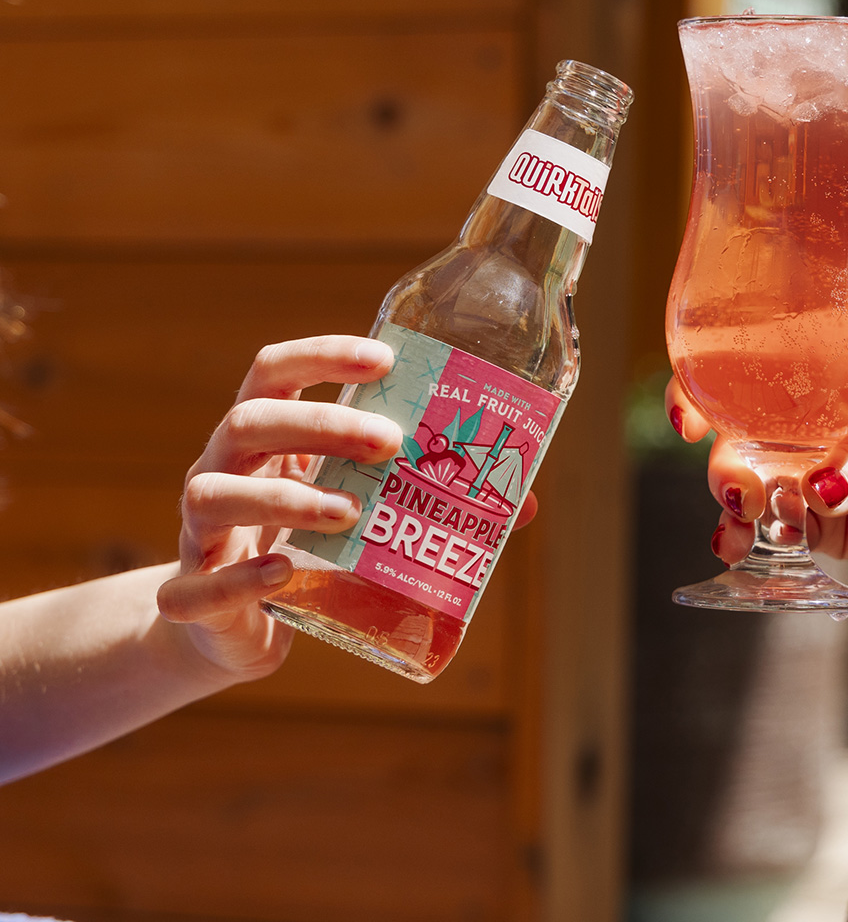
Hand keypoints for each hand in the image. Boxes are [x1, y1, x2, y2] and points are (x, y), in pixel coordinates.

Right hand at [157, 335, 538, 681]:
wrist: (233, 626)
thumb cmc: (306, 546)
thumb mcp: (357, 509)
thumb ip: (425, 498)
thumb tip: (521, 501)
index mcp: (265, 436)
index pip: (274, 371)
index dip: (322, 355)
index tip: (384, 358)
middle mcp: (222, 468)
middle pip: (249, 422)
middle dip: (321, 424)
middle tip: (391, 440)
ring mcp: (198, 531)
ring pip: (216, 495)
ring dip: (286, 498)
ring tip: (350, 513)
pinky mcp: (190, 595)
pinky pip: (195, 585)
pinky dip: (240, 578)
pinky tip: (285, 572)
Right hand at [666, 338, 847, 567]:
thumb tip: (816, 493)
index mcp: (820, 367)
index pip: (745, 368)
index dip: (704, 386)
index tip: (688, 413)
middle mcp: (808, 418)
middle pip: (739, 435)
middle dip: (726, 461)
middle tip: (742, 487)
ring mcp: (816, 472)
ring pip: (753, 487)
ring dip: (736, 505)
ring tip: (740, 522)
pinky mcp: (832, 524)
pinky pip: (783, 531)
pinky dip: (762, 539)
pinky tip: (751, 544)